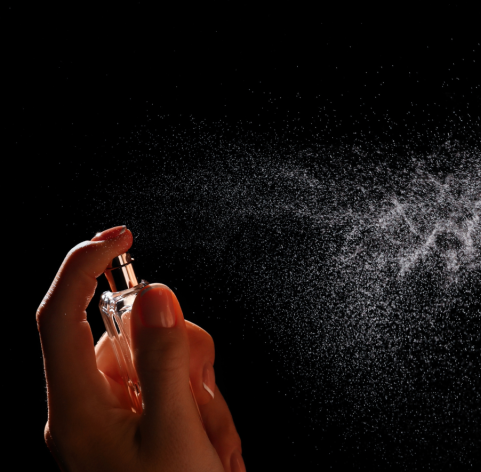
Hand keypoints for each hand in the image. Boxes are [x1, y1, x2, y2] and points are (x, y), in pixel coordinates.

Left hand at [37, 226, 243, 471]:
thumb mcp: (176, 434)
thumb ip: (163, 359)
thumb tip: (153, 295)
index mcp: (77, 411)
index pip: (62, 316)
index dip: (84, 266)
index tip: (121, 234)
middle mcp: (86, 414)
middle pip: (128, 341)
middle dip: (182, 358)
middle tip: (202, 397)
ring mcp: (113, 428)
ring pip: (162, 369)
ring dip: (203, 399)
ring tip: (215, 448)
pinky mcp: (137, 438)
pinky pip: (175, 399)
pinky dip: (204, 418)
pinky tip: (214, 455)